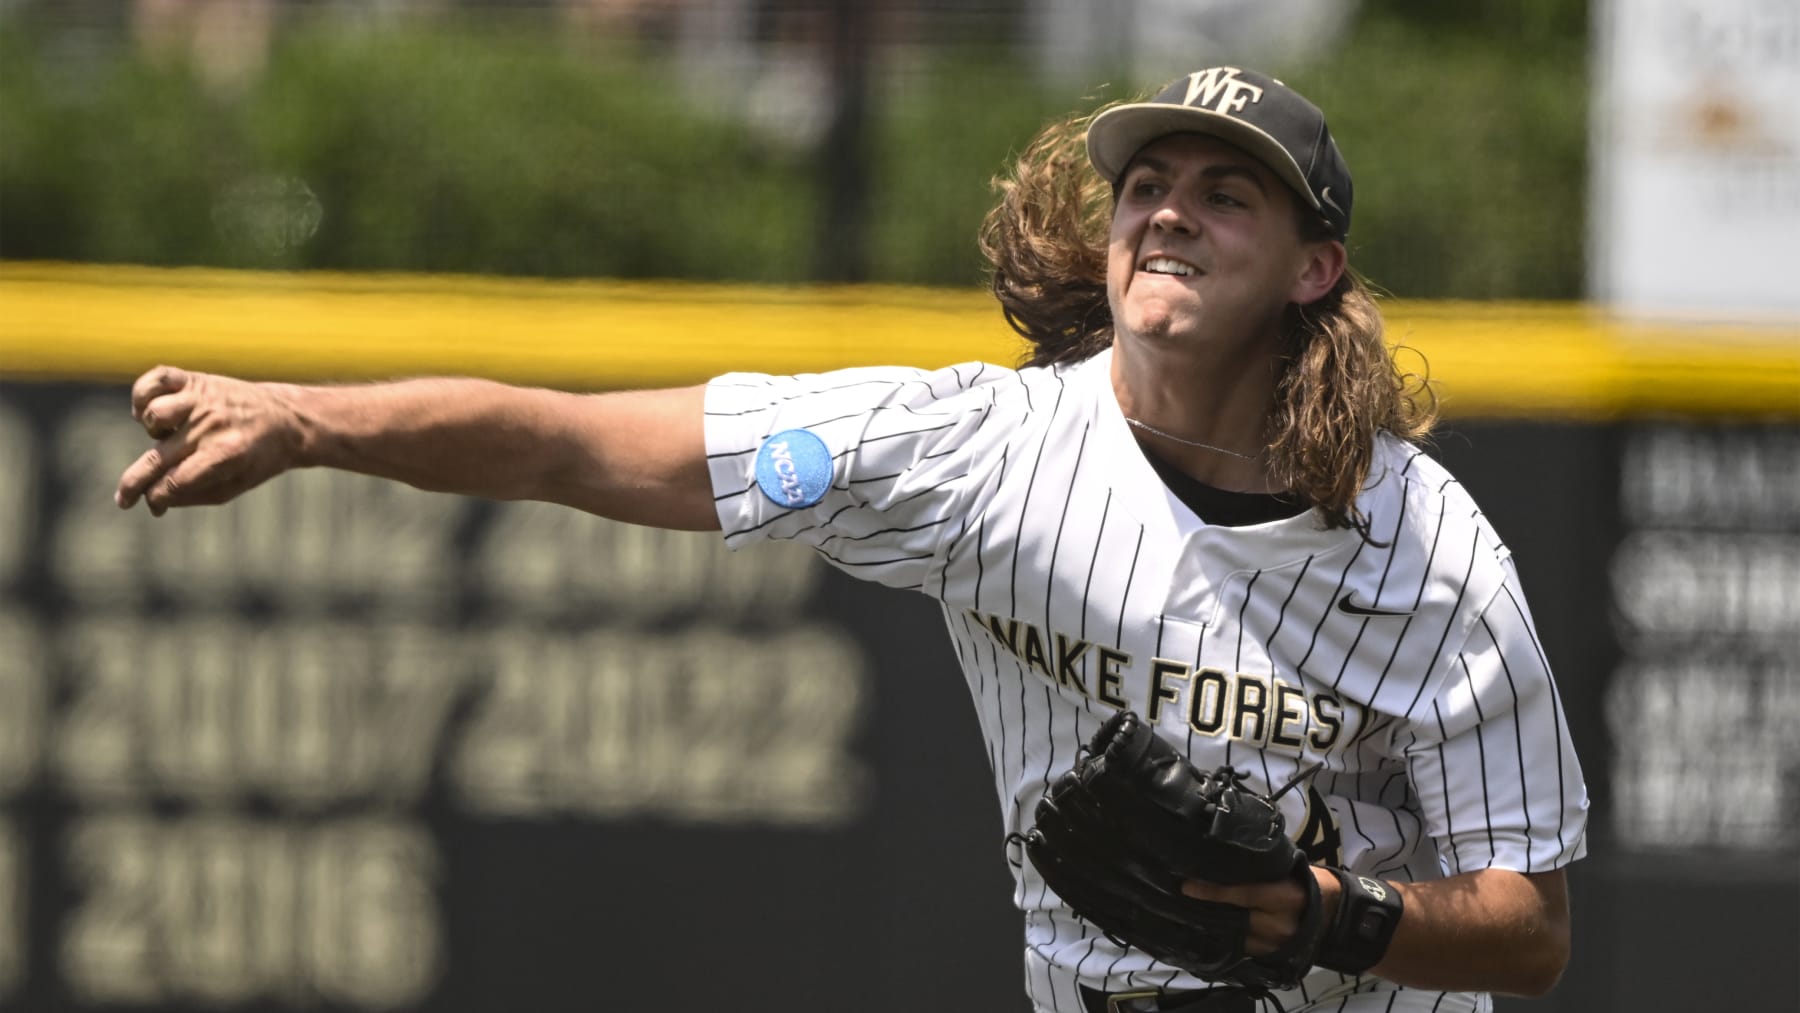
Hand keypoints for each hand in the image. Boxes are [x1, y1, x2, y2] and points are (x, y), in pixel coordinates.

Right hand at [115, 365, 304, 515]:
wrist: (287, 419)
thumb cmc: (258, 457)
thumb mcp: (236, 484)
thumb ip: (195, 495)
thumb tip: (153, 503)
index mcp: (226, 454)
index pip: (175, 482)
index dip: (158, 498)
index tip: (154, 505)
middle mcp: (212, 425)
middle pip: (158, 458)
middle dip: (134, 485)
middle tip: (123, 500)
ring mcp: (202, 399)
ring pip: (154, 415)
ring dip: (152, 433)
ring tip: (167, 437)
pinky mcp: (196, 379)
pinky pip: (156, 379)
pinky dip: (141, 394)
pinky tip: (147, 411)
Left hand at [1181, 865, 1340, 956]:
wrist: (1333, 911)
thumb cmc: (1305, 881)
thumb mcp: (1286, 869)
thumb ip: (1258, 869)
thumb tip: (1220, 860)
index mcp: (1285, 898)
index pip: (1243, 894)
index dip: (1214, 892)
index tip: (1187, 887)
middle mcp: (1279, 925)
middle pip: (1235, 919)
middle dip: (1209, 910)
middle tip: (1183, 899)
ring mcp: (1276, 946)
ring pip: (1236, 937)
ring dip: (1215, 926)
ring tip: (1192, 912)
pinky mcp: (1272, 957)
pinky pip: (1243, 949)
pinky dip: (1228, 938)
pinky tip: (1212, 928)